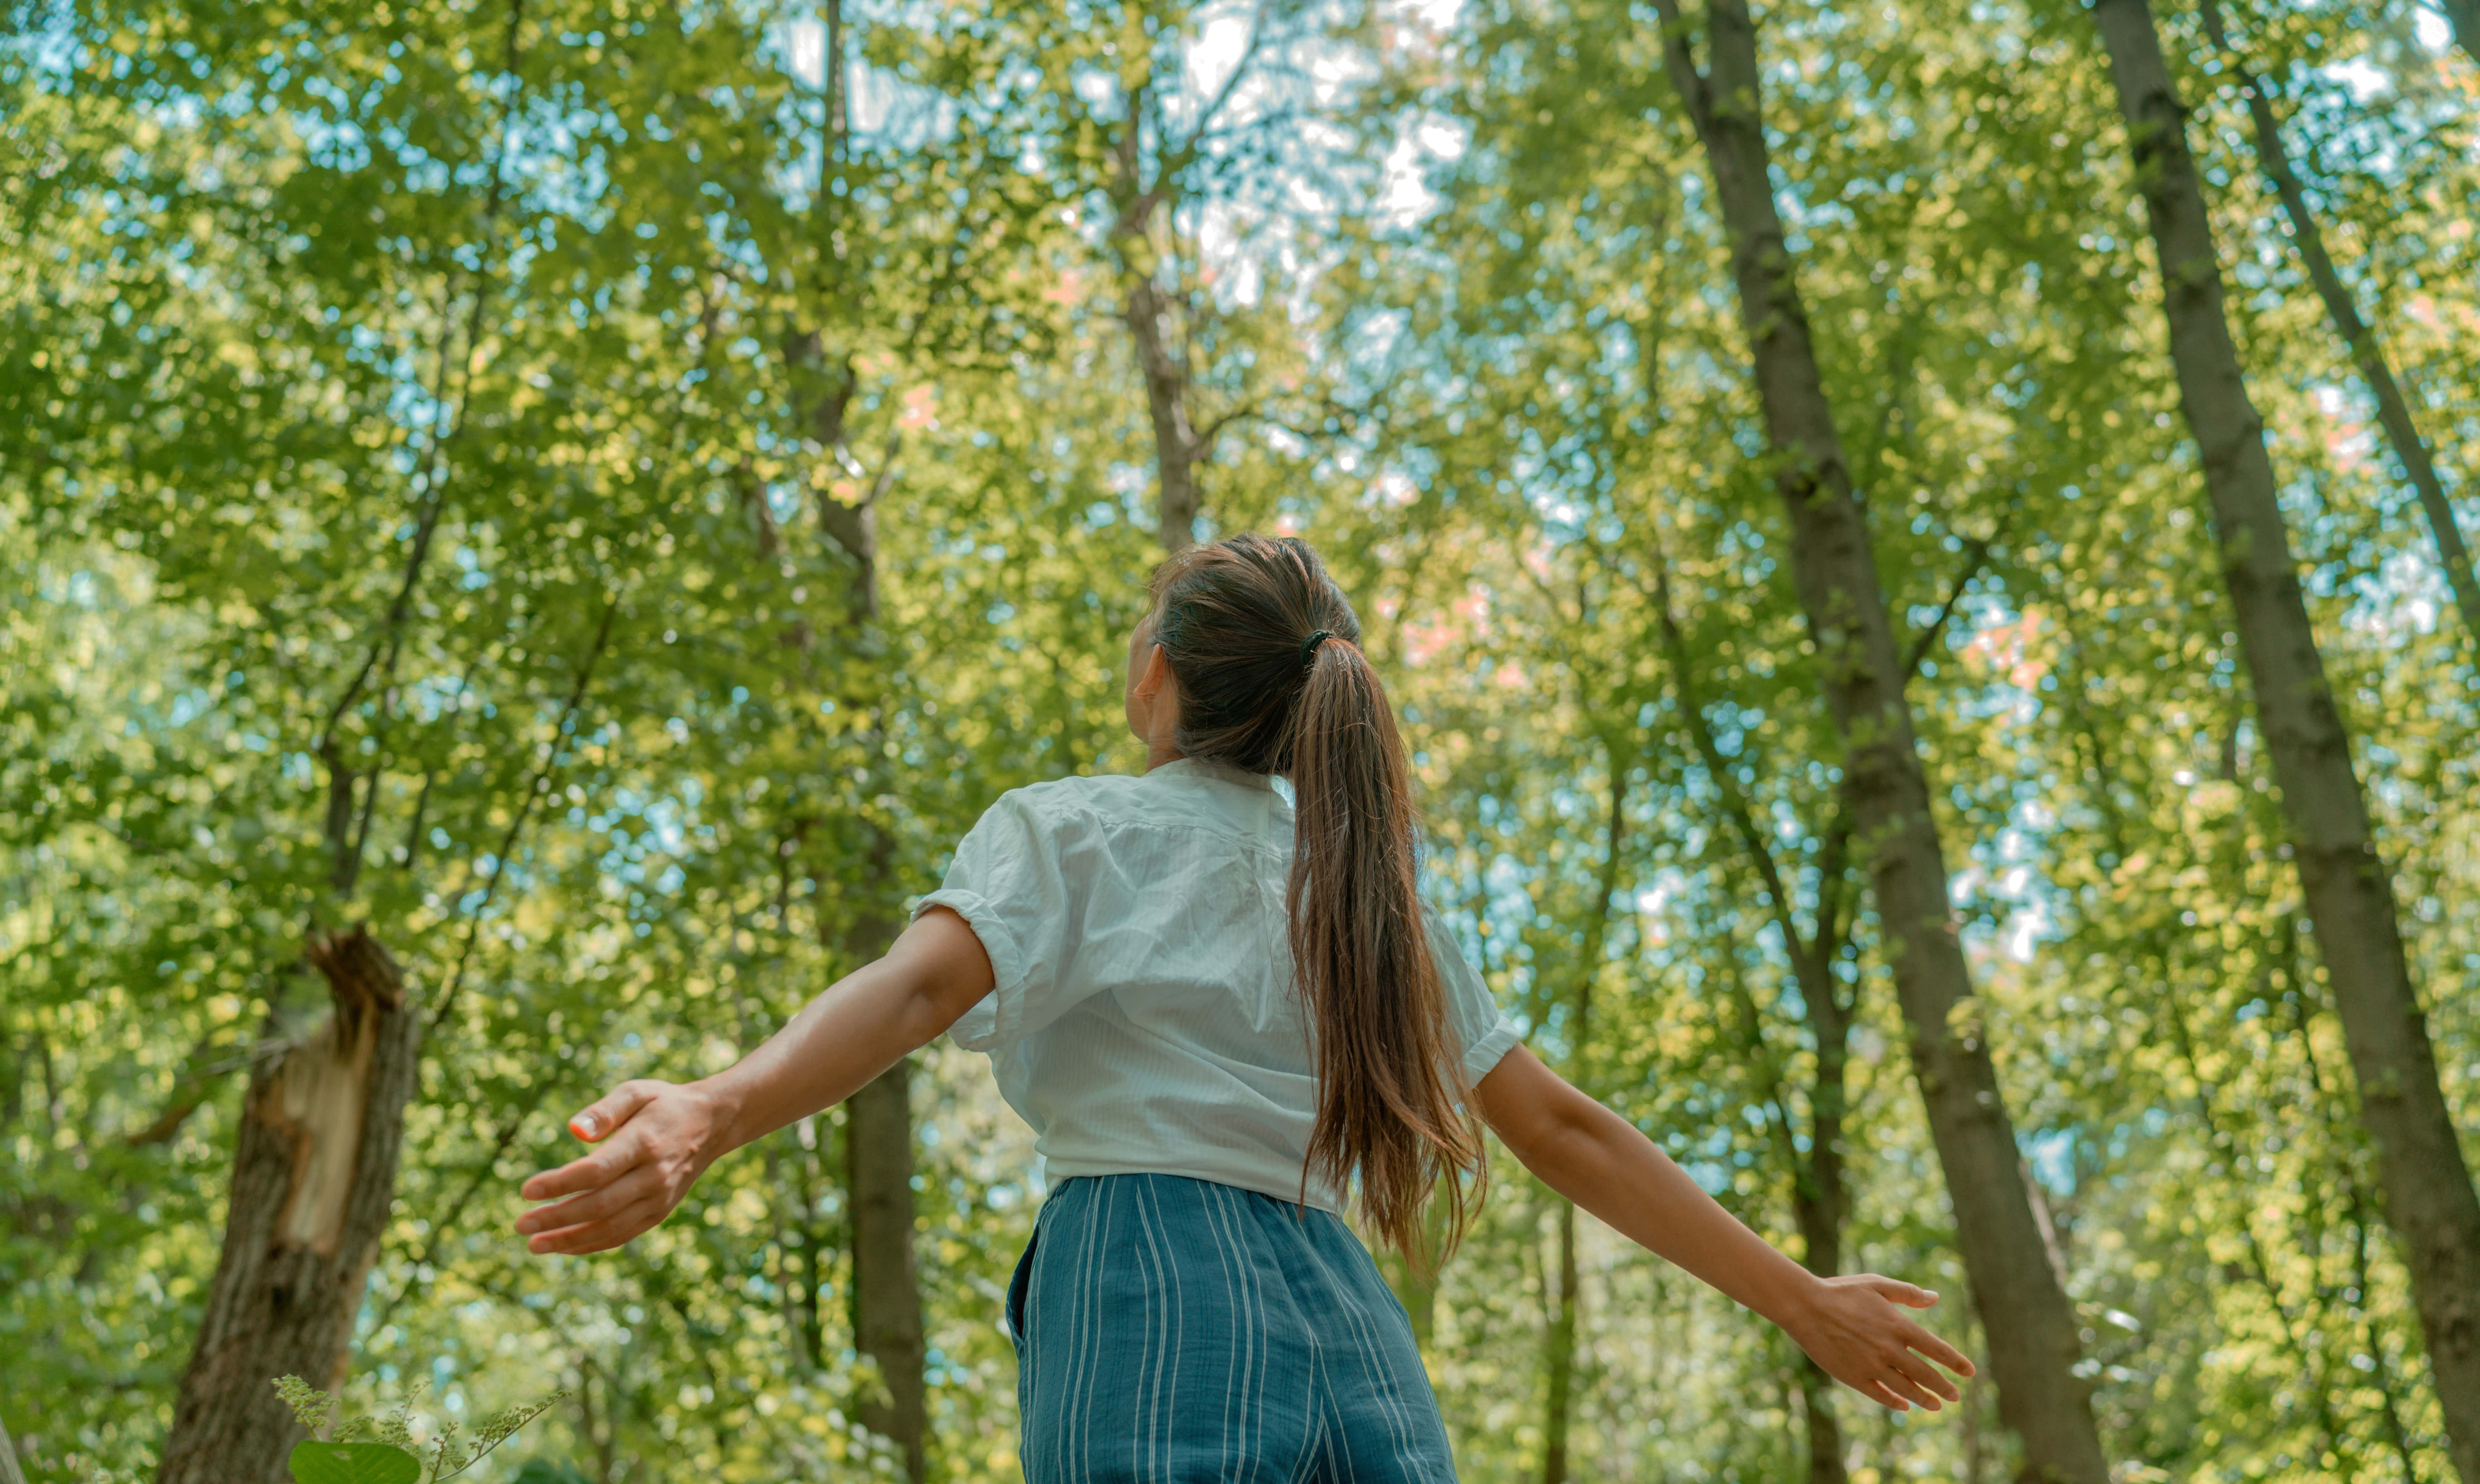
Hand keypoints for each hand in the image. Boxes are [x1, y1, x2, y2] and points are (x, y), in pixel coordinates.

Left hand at [516, 1079, 731, 1254]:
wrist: (711, 1124)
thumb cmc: (662, 1104)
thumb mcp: (636, 1092)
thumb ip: (604, 1109)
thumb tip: (572, 1130)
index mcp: (644, 1143)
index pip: (596, 1171)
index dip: (560, 1184)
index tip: (526, 1190)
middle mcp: (654, 1176)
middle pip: (599, 1205)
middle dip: (557, 1218)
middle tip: (521, 1224)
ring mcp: (659, 1198)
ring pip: (610, 1227)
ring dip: (569, 1239)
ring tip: (534, 1244)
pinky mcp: (659, 1212)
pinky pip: (622, 1235)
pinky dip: (591, 1244)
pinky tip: (564, 1246)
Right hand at [1783, 1275, 1975, 1411]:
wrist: (1805, 1307)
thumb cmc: (1841, 1291)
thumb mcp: (1876, 1284)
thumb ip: (1908, 1292)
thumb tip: (1935, 1298)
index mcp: (1898, 1325)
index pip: (1937, 1349)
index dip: (1956, 1362)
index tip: (1970, 1372)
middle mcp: (1889, 1349)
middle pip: (1926, 1375)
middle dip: (1944, 1387)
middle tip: (1956, 1396)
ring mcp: (1872, 1366)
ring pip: (1906, 1389)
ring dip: (1924, 1399)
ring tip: (1936, 1406)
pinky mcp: (1853, 1377)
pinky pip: (1880, 1395)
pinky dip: (1894, 1403)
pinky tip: (1903, 1406)